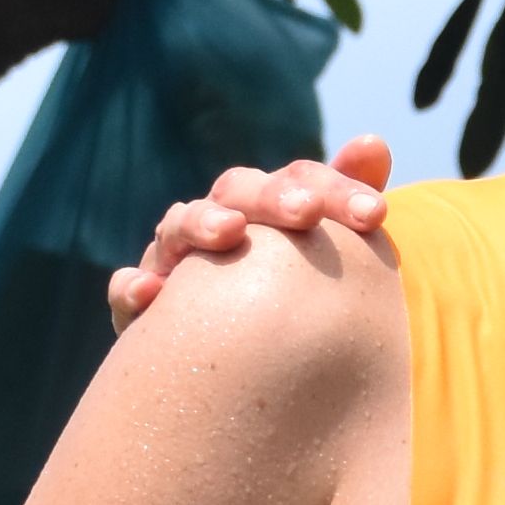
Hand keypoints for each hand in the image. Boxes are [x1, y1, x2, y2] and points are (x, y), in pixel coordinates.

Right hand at [110, 133, 395, 329]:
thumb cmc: (291, 300)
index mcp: (271, 206)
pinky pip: (129, 291)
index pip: (301, 180)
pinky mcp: (143, 305)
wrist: (237, 361)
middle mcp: (219, 221)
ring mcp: (176, 259)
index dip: (336, 189)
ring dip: (201, 223)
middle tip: (306, 212)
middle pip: (239, 189)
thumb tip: (373, 143)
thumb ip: (349, 203)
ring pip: (179, 226)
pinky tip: (150, 293)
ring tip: (229, 232)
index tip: (376, 215)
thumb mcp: (327, 254)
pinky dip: (133, 287)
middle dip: (273, 197)